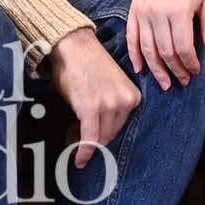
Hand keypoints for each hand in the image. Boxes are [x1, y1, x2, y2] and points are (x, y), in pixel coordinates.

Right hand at [46, 26, 142, 168]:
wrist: (73, 45)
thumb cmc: (87, 65)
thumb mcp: (107, 88)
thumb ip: (107, 109)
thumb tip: (94, 134)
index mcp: (133, 96)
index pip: (120, 128)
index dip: (104, 136)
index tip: (93, 141)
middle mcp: (125, 101)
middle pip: (110, 135)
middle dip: (94, 141)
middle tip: (75, 138)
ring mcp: (110, 105)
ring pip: (99, 138)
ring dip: (85, 144)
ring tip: (71, 137)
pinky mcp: (92, 108)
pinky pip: (90, 137)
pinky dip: (84, 151)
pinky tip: (79, 159)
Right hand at [126, 0, 204, 90]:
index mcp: (179, 11)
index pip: (182, 48)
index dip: (189, 64)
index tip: (195, 72)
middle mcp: (158, 12)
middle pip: (164, 52)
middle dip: (174, 70)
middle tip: (182, 82)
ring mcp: (143, 11)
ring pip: (147, 49)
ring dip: (156, 69)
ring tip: (165, 83)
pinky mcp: (134, 9)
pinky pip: (132, 37)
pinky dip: (135, 55)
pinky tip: (141, 69)